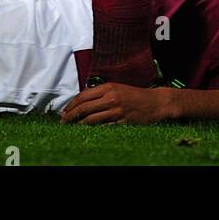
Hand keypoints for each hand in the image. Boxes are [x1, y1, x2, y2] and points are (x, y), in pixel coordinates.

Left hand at [61, 82, 175, 125]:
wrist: (155, 102)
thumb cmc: (134, 95)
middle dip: (71, 115)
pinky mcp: (123, 122)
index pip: (83, 95)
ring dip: (80, 124)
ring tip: (72, 127)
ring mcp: (117, 110)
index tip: (64, 111)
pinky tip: (88, 132)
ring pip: (92, 118)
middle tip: (63, 121)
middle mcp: (111, 98)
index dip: (72, 104)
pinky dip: (95, 129)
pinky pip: (105, 127)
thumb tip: (83, 100)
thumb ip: (101, 92)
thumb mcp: (117, 88)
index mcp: (108, 87)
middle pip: (85, 107)